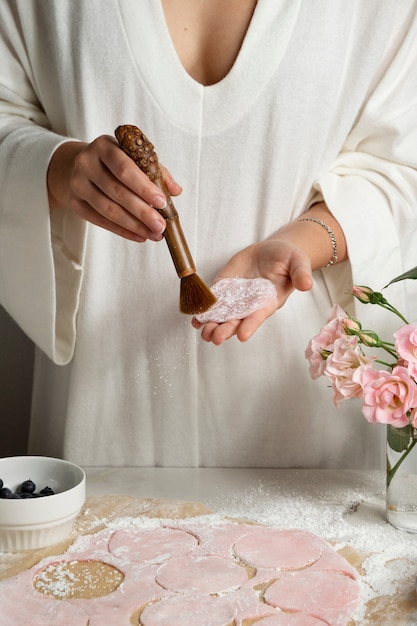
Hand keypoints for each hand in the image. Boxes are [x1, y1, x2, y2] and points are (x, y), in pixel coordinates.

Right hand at [47, 135, 181, 241]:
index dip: (143, 187)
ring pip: (108, 210)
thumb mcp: (134, 157)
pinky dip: (122, 231)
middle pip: (116, 192)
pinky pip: (100, 221)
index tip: (162, 202)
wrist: (81, 166)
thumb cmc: (115, 162)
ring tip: (154, 234)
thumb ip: (156, 171)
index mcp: (104, 146)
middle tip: (160, 225)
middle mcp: (86, 162)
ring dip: (134, 225)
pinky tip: (139, 236)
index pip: (124, 168)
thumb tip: (176, 190)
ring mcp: (77, 183)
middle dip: (142, 212)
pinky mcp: (74, 203)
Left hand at [192, 238, 312, 344]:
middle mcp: (251, 304)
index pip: (258, 316)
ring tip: (203, 331)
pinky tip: (196, 318)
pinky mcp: (225, 288)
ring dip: (212, 325)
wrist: (274, 250)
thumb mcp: (298, 262)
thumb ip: (301, 273)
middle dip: (225, 330)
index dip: (250, 326)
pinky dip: (205, 311)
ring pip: (223, 316)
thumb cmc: (289, 259)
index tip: (242, 335)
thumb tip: (307, 284)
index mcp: (269, 301)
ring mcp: (237, 298)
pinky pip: (214, 302)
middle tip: (215, 337)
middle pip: (237, 321)